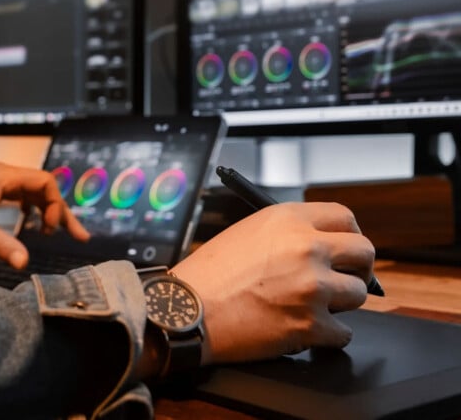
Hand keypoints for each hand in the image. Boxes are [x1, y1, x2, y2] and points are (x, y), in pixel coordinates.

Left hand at [0, 162, 88, 268]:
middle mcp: (4, 175)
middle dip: (61, 212)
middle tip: (81, 237)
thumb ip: (0, 245)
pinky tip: (34, 225)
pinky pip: (20, 197)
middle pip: (44, 189)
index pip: (45, 182)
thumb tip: (25, 264)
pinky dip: (32, 210)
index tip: (49, 230)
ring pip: (33, 194)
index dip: (55, 205)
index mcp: (3, 176)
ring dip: (48, 212)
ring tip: (61, 234)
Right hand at [171, 202, 373, 364]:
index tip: (346, 247)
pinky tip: (302, 328)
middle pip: (364, 252)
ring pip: (357, 294)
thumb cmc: (209, 275)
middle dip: (357, 268)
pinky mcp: (310, 324)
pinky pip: (343, 332)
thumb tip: (324, 246)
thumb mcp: (247, 233)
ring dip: (340, 303)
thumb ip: (288, 234)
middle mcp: (305, 247)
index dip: (349, 234)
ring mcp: (312, 286)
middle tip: (343, 278)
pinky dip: (327, 335)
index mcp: (288, 220)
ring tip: (310, 306)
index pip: (345, 217)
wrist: (186, 310)